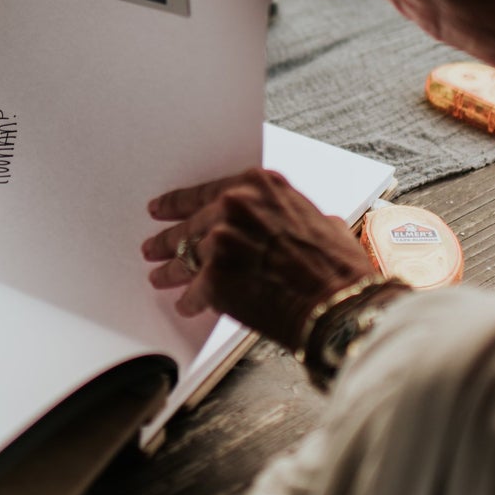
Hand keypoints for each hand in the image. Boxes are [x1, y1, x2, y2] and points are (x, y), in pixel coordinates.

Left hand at [141, 168, 375, 349]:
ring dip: (172, 270)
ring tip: (160, 277)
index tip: (161, 209)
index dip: (180, 203)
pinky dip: (191, 301)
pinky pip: (194, 291)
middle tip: (154, 247)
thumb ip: (287, 216)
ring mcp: (221, 241)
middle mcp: (236, 207)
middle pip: (191, 225)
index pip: (207, 192)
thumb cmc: (338, 270)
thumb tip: (283, 224)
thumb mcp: (319, 221)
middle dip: (170, 239)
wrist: (340, 307)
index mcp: (260, 186)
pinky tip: (187, 305)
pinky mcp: (214, 279)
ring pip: (186, 257)